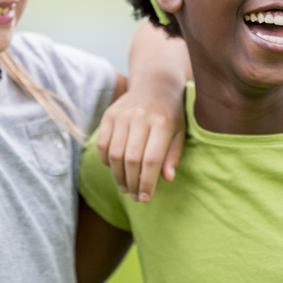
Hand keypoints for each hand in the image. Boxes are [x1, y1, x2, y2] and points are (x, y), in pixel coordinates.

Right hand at [96, 85, 185, 201]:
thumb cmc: (171, 113)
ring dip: (118, 176)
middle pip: (131, 159)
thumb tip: (167, 179)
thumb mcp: (180, 132)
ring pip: (114, 154)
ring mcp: (123, 114)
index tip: (145, 198)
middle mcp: (141, 117)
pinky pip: (103, 144)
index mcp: (162, 122)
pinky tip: (114, 169)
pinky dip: (106, 161)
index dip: (146, 183)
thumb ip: (173, 155)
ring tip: (125, 187)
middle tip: (134, 196)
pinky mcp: (109, 114)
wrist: (155, 84)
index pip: (151, 160)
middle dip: (132, 183)